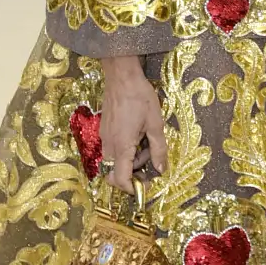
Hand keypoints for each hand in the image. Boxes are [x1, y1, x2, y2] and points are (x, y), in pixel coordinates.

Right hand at [99, 56, 167, 191]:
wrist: (121, 76)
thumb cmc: (140, 97)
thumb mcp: (155, 123)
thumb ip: (158, 149)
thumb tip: (161, 169)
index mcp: (122, 146)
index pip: (120, 179)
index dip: (133, 188)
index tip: (146, 186)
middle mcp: (109, 144)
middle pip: (117, 172)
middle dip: (135, 171)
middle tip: (151, 159)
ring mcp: (104, 137)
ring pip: (116, 160)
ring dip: (132, 158)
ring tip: (147, 140)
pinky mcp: (104, 129)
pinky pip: (114, 148)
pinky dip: (126, 148)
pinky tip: (138, 133)